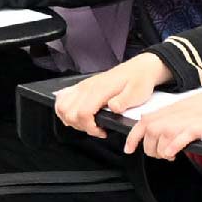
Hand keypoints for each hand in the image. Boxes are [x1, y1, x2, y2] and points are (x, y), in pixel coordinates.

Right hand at [46, 55, 168, 136]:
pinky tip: (75, 115)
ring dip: (70, 119)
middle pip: (69, 112)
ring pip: (61, 106)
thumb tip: (113, 108)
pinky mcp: (82, 86)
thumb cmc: (139, 81)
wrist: (140, 69)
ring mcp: (83, 86)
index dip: (89, 128)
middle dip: (80, 126)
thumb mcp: (137, 93)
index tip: (101, 131)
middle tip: (95, 129)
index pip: (83, 113)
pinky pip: (62, 98)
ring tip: (86, 124)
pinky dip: (64, 110)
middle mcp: (87, 87)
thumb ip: (124, 101)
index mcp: (100, 90)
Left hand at [124, 90, 201, 159]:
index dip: (133, 136)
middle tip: (159, 155)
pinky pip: (180, 136)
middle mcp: (176, 113)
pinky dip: (172, 146)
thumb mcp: (190, 110)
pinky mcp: (200, 126)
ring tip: (168, 156)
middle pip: (149, 129)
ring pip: (160, 134)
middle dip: (147, 147)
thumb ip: (175, 119)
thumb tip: (162, 135)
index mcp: (173, 109)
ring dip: (159, 149)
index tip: (128, 148)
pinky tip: (172, 154)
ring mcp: (187, 119)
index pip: (144, 121)